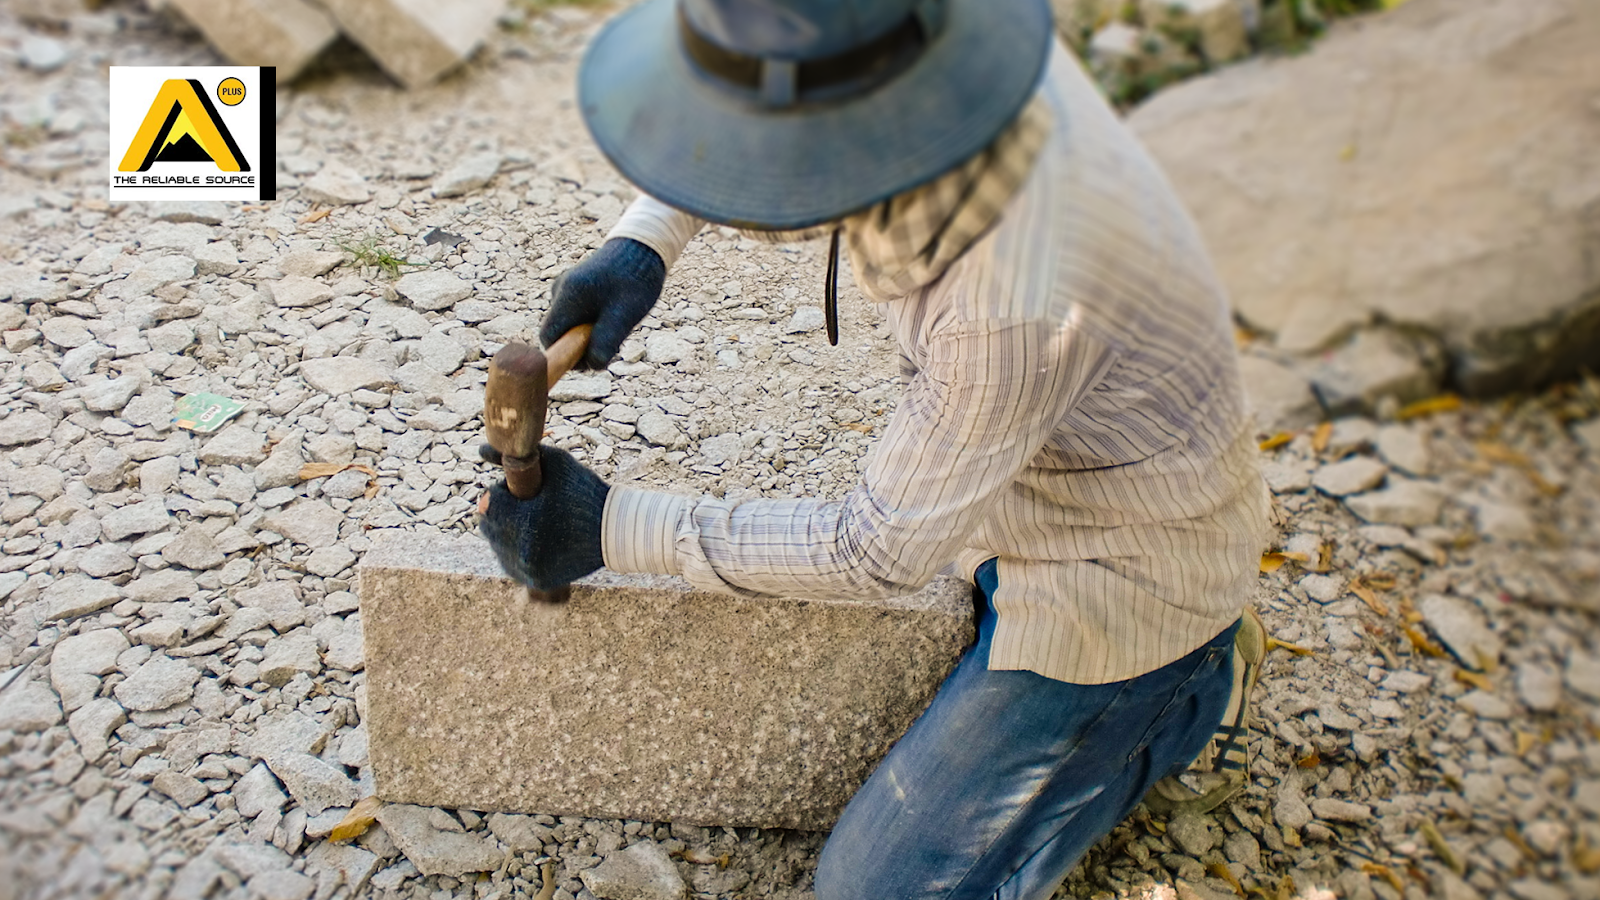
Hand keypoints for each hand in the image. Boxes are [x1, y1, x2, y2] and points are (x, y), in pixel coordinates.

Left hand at [478, 445, 609, 590]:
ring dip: (504, 532)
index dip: (500, 492)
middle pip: (488, 526)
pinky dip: (514, 551)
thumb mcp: (556, 464)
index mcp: (525, 521)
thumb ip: (517, 455)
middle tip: (521, 504)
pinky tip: (528, 539)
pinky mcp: (537, 581)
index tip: (514, 489)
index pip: (489, 503)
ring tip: (527, 520)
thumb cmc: (586, 492)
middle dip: (500, 512)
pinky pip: (510, 564)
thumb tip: (482, 449)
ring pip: (497, 546)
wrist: (615, 531)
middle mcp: (523, 551)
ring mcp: (529, 570)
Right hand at [540, 237, 664, 369]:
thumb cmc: (636, 281)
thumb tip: (592, 365)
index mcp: (566, 296)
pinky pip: (577, 314)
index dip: (563, 356)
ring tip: (617, 323)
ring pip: (571, 324)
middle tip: (612, 342)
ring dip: (590, 334)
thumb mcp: (625, 315)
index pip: (548, 338)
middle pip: (560, 332)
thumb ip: (606, 341)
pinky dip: (593, 321)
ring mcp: (566, 287)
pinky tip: (613, 313)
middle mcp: (560, 290)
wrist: (644, 248)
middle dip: (582, 346)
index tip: (587, 362)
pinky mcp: (576, 287)